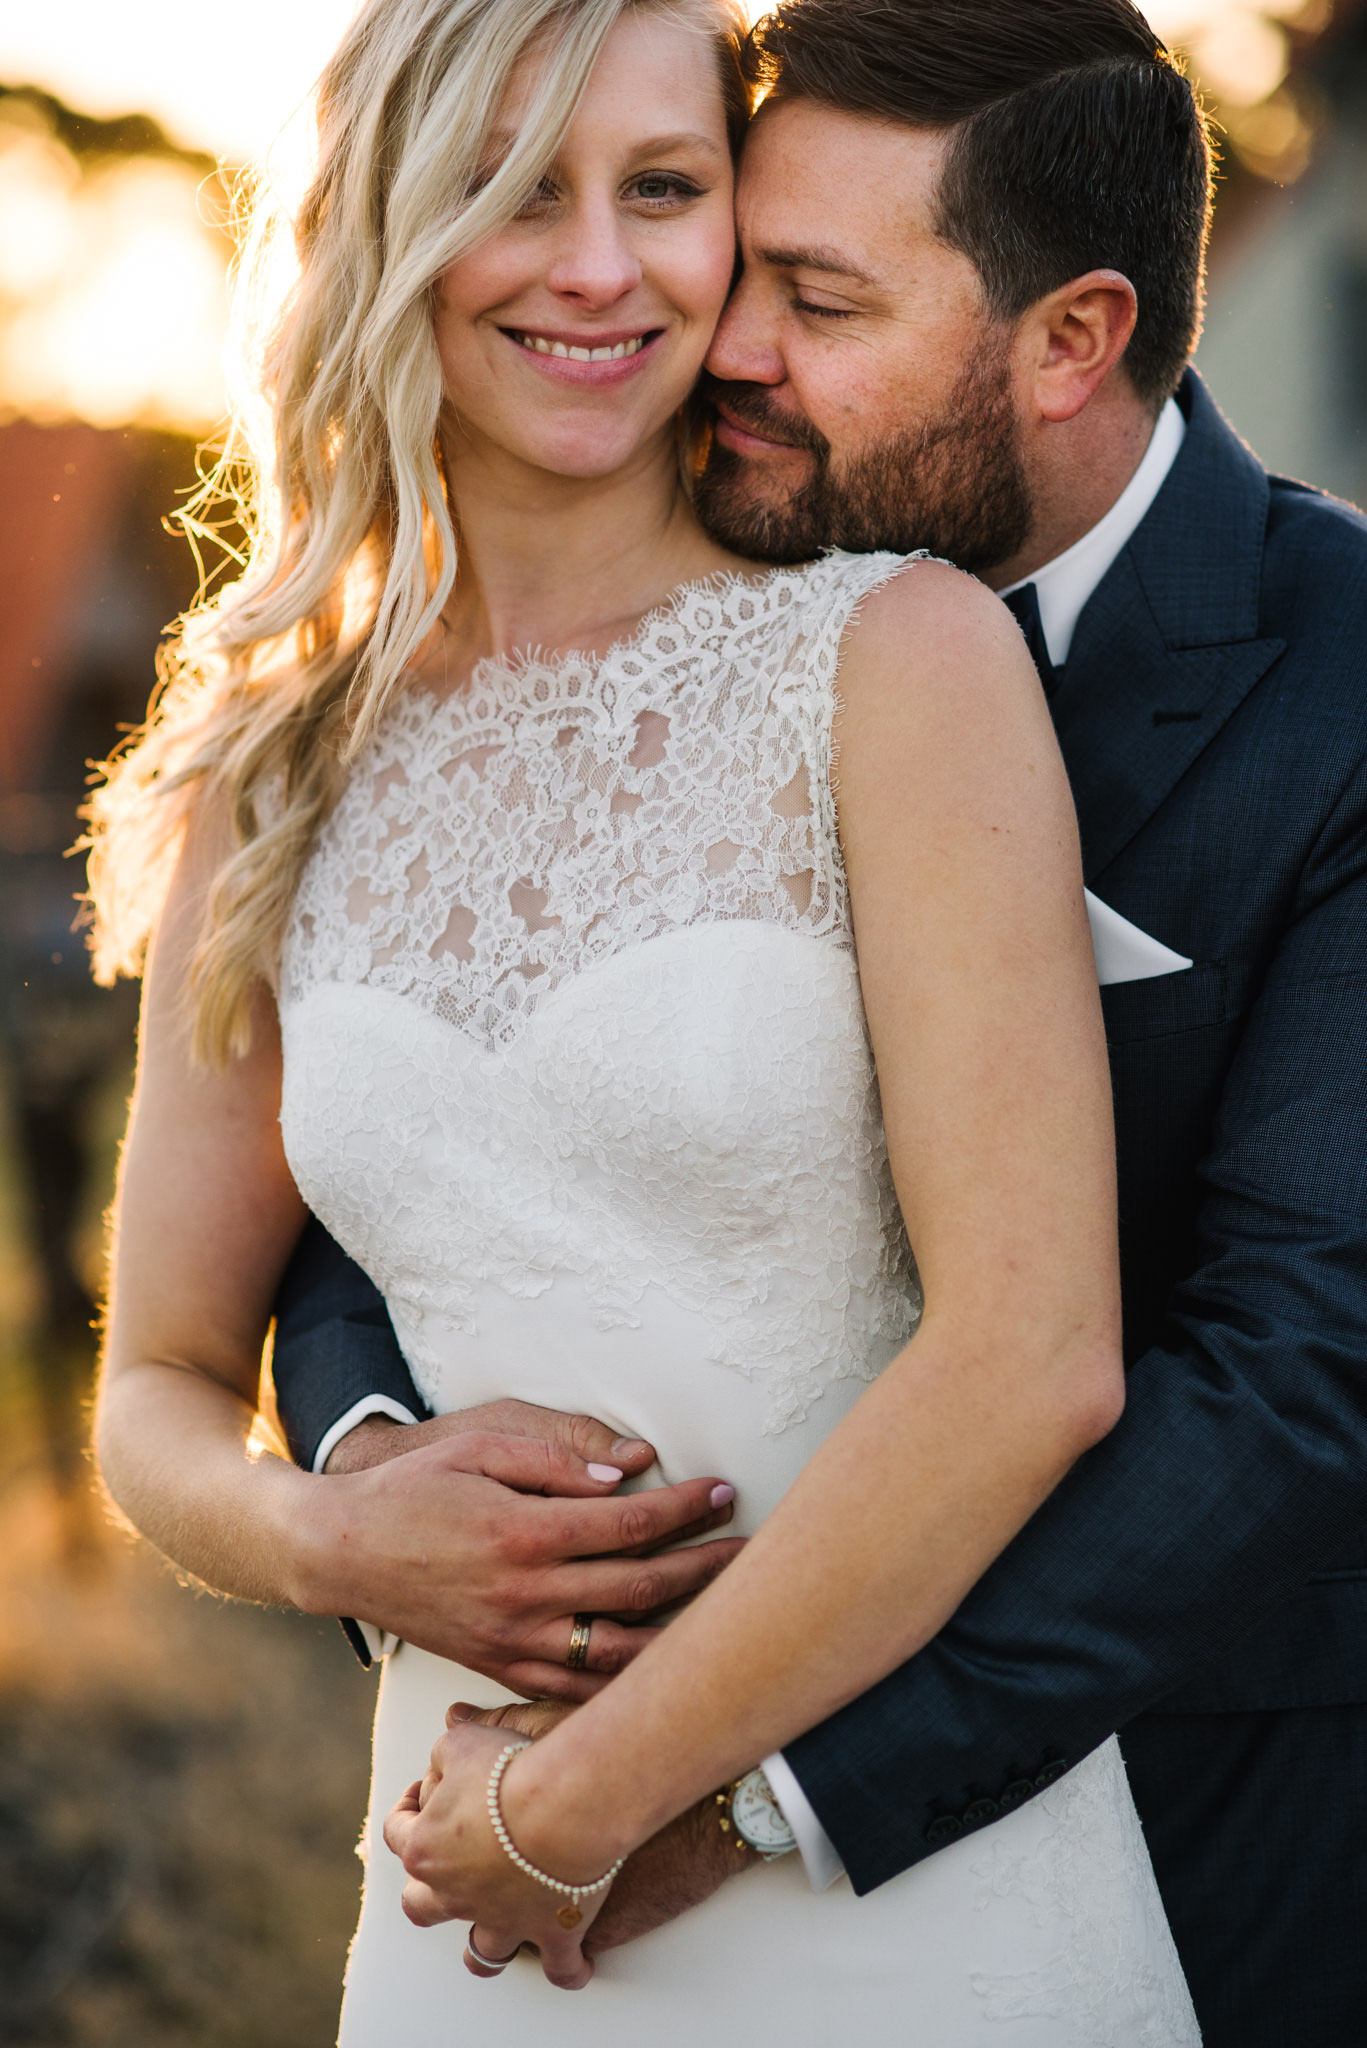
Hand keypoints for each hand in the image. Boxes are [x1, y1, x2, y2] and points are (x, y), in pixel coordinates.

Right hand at [295, 1409, 743, 1698]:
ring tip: (725, 1613)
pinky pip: (576, 1688)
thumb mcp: (478, 1447)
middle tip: (751, 1550)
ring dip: (681, 1634)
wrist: (342, 1552)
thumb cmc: (412, 1488)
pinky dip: (625, 1682)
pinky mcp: (499, 1669)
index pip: (630, 1524)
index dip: (686, 1508)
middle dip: (705, 1569)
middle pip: (640, 1590)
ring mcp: (512, 1641)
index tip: (723, 1491)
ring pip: (619, 1652)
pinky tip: (663, 1666)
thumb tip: (628, 1471)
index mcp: (523, 1531)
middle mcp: (524, 1595)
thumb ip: (557, 1460)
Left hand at [384, 1714, 609, 1988]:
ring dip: (484, 1945)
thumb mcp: (464, 1742)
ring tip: (491, 1937)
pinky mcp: (552, 1933)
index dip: (406, 1808)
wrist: (566, 1806)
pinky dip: (570, 1970)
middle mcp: (456, 1895)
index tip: (422, 1790)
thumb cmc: (512, 1772)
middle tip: (447, 1868)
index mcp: (426, 1848)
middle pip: (422, 1906)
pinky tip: (577, 1968)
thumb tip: (448, 1726)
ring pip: (482, 1952)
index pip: (397, 1832)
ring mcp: (503, 1921)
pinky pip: (560, 1968)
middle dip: (428, 1890)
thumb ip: (448, 1743)